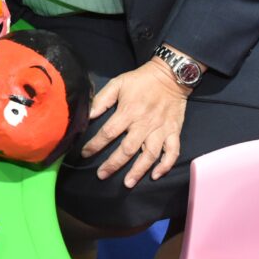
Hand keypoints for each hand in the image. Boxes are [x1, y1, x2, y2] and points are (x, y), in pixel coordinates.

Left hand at [79, 58, 189, 187]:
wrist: (170, 76)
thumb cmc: (140, 80)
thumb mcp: (118, 83)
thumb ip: (102, 99)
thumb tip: (89, 114)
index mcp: (129, 111)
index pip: (109, 133)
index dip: (95, 145)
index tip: (85, 154)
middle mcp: (144, 124)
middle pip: (128, 149)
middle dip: (113, 164)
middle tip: (102, 175)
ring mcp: (161, 130)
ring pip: (149, 155)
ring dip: (139, 170)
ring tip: (127, 183)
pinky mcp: (174, 132)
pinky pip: (172, 152)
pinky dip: (165, 165)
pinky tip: (155, 175)